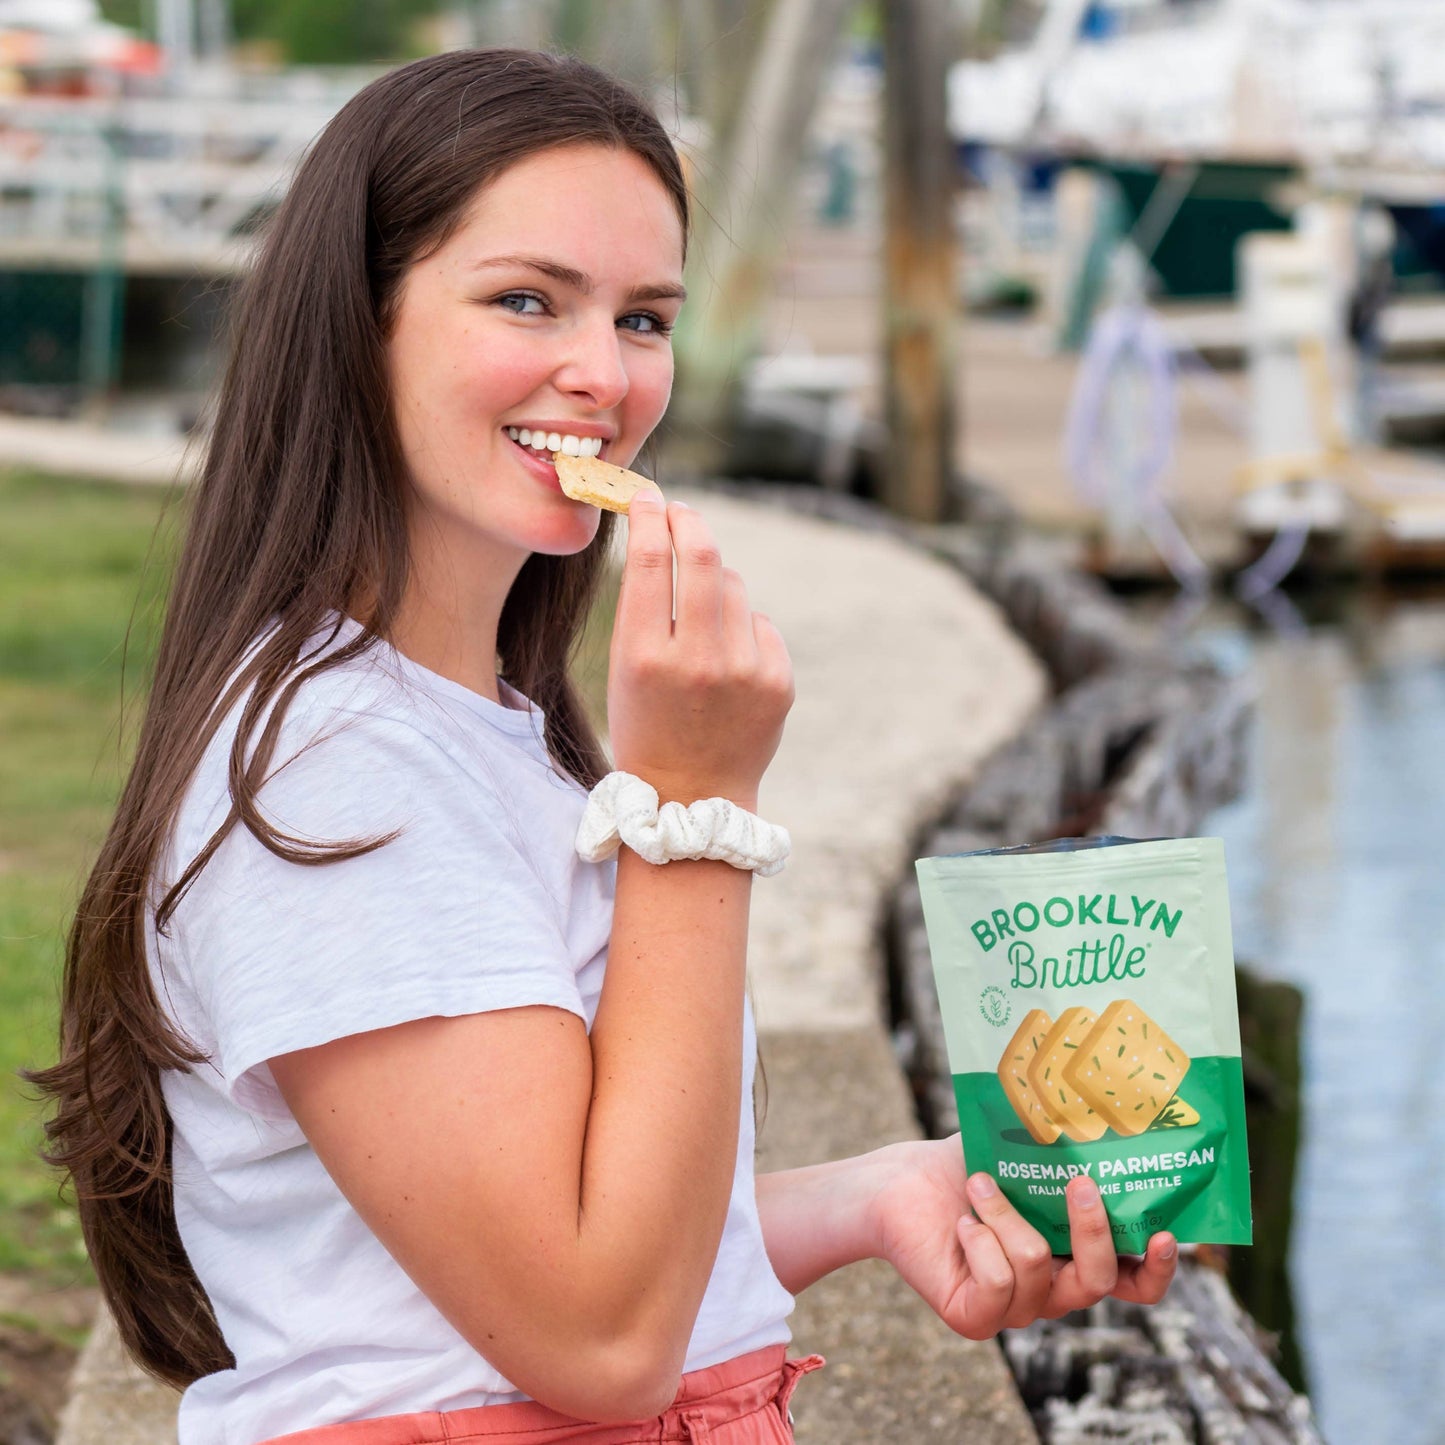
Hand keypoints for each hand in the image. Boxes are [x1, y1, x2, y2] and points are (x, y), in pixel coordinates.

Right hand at [607, 496, 793, 806]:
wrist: (693, 795)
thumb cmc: (645, 723)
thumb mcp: (622, 668)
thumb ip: (643, 606)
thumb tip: (669, 530)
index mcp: (644, 658)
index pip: (650, 560)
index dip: (649, 516)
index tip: (647, 498)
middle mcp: (697, 661)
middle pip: (701, 554)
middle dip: (688, 521)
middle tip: (679, 511)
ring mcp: (745, 672)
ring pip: (733, 585)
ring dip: (714, 584)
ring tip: (698, 625)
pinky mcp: (778, 681)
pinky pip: (760, 622)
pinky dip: (742, 628)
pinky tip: (727, 663)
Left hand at [867, 1137, 1176, 1338]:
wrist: (899, 1184)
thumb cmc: (965, 1166)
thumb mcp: (1021, 1152)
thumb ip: (1061, 1147)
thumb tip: (1101, 1112)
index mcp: (1072, 1256)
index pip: (1132, 1283)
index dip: (1156, 1269)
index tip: (1164, 1231)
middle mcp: (1052, 1290)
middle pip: (1097, 1281)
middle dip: (1092, 1228)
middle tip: (1078, 1182)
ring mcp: (1015, 1310)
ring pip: (1037, 1266)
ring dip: (1006, 1213)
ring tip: (979, 1184)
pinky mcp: (976, 1318)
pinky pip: (998, 1282)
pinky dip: (980, 1239)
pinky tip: (963, 1223)